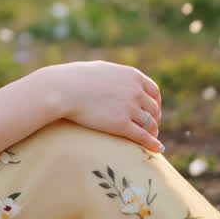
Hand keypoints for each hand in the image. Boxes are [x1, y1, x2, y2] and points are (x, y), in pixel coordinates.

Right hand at [35, 61, 164, 151]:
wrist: (62, 89)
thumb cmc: (75, 78)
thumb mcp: (102, 69)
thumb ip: (116, 75)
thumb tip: (118, 80)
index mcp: (132, 75)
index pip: (153, 91)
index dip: (156, 104)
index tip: (153, 113)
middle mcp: (135, 91)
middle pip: (154, 109)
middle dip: (155, 120)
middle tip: (151, 129)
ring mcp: (129, 107)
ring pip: (150, 124)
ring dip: (152, 133)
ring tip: (150, 140)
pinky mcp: (121, 124)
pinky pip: (142, 136)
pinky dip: (152, 143)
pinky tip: (157, 149)